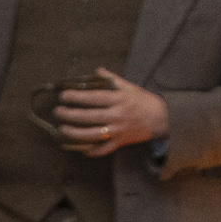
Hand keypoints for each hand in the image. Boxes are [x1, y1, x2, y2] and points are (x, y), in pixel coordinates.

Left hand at [51, 69, 168, 154]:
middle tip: (57, 111)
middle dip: (70, 115)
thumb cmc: (143, 101)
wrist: (162, 118)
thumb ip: (112, 79)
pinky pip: (103, 149)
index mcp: (119, 100)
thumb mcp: (129, 87)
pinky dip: (91, 151)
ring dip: (75, 133)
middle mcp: (117, 116)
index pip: (94, 98)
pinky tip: (79, 149)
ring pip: (92, 135)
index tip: (63, 96)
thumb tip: (97, 70)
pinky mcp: (120, 143)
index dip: (77, 97)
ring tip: (61, 129)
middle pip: (89, 117)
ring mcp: (118, 131)